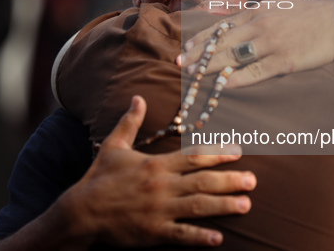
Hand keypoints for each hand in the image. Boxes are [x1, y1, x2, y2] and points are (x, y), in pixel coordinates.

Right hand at [59, 96, 255, 247]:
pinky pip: (181, 234)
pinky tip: (219, 238)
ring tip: (246, 205)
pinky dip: (200, 237)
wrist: (80, 212)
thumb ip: (130, 122)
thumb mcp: (114, 146)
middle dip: (230, 179)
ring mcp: (159, 210)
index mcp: (155, 165)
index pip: (193, 156)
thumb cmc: (99, 178)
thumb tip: (138, 98)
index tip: (238, 151)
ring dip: (223, 205)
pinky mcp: (153, 232)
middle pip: (202, 181)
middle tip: (253, 181)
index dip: (217, 152)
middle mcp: (161, 186)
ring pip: (198, 206)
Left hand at [178, 0, 333, 86]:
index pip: (221, 26)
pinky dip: (235, 80)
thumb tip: (240, 16)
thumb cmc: (311, 11)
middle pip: (221, 42)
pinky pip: (253, 73)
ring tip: (192, 76)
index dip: (201, 38)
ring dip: (209, 68)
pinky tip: (221, 86)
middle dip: (197, 54)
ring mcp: (271, 44)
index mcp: (257, 11)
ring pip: (232, 58)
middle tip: (179, 64)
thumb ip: (259, 10)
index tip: (185, 47)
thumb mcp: (281, 1)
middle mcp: (259, 26)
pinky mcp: (284, 62)